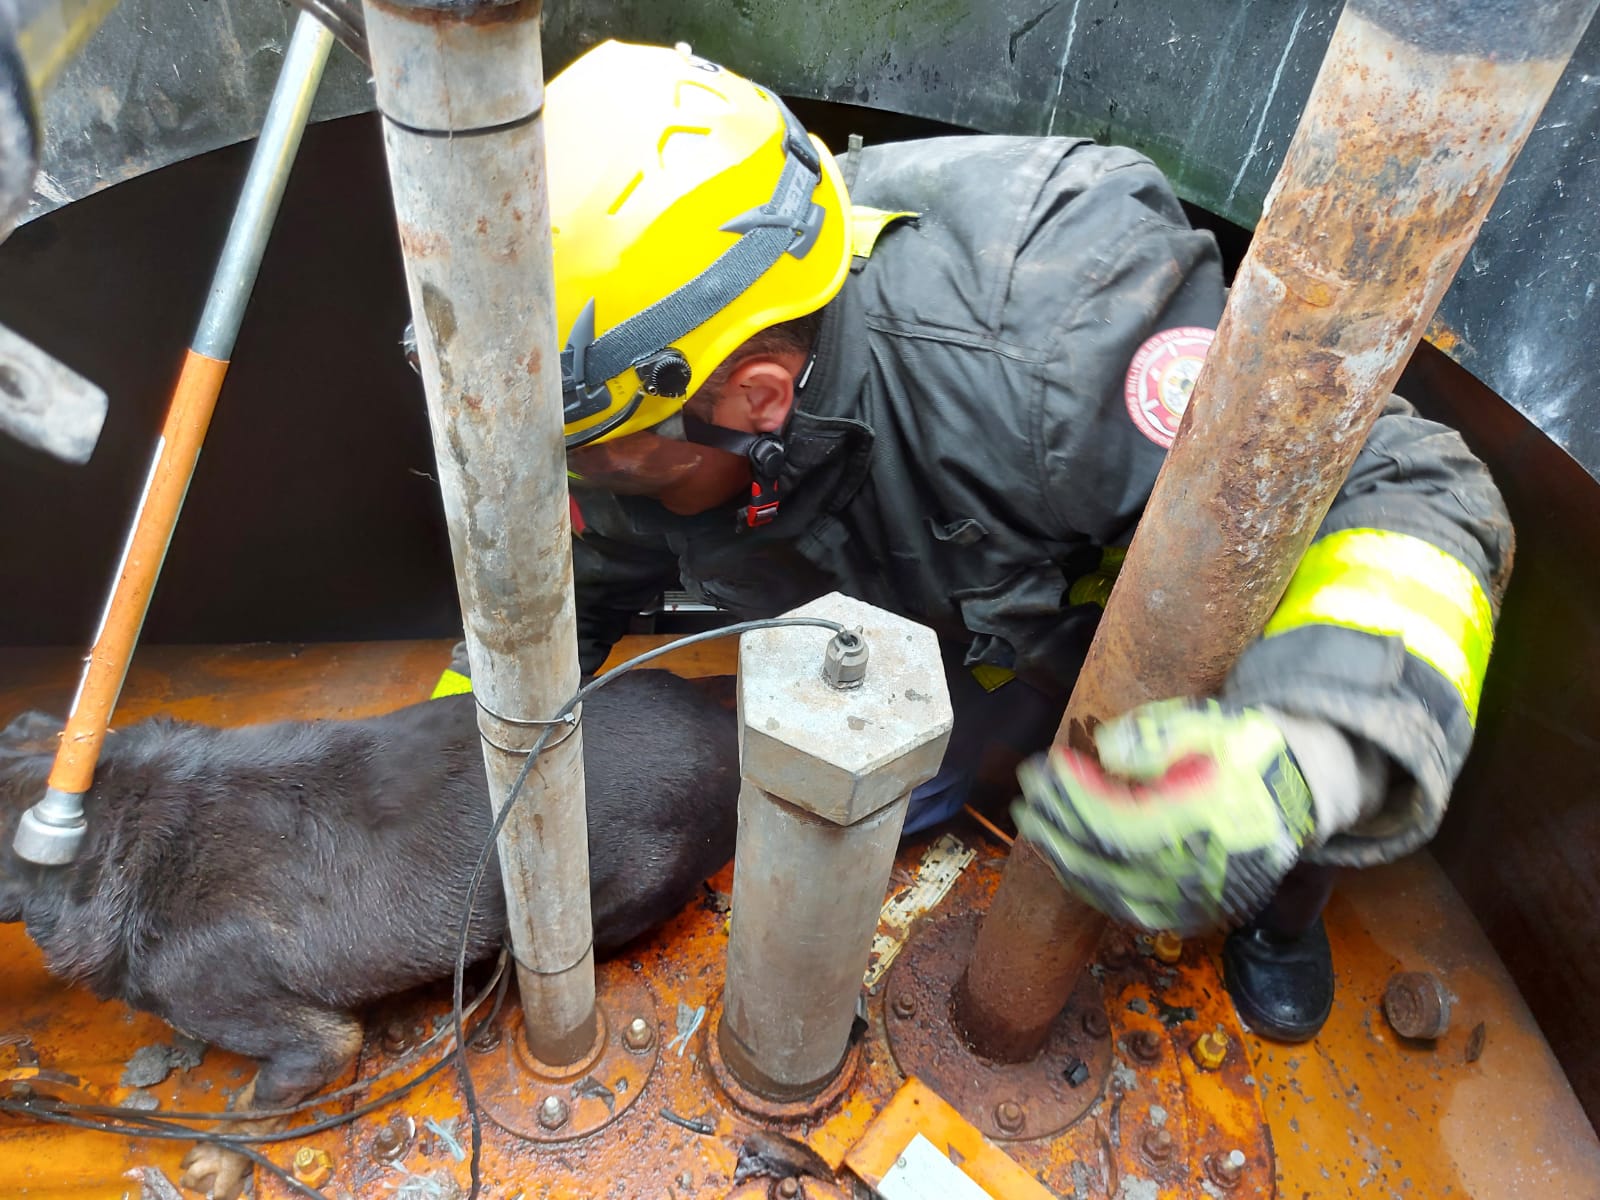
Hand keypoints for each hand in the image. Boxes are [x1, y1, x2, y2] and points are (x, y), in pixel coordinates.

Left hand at [1012, 699, 1314, 933]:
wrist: (1304, 794)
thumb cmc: (1249, 753)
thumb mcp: (1210, 725)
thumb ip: (1157, 736)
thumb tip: (1106, 751)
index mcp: (1200, 827)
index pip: (1112, 819)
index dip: (1072, 794)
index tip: (1045, 764)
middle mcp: (1195, 874)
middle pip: (1101, 858)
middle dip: (1055, 824)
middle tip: (1025, 795)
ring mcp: (1193, 903)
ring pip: (1107, 890)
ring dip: (1063, 855)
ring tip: (1034, 824)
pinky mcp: (1191, 916)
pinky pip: (1125, 907)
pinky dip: (1088, 883)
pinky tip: (1067, 857)